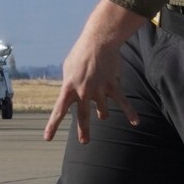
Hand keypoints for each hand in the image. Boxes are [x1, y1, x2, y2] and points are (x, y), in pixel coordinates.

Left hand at [43, 0, 146, 143]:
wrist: (98, 41)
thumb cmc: (81, 54)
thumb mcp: (67, 69)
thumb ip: (68, 85)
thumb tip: (70, 97)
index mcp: (68, 88)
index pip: (59, 110)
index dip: (53, 125)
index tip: (47, 138)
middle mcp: (83, 91)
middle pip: (84, 116)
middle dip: (84, 130)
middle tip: (85, 142)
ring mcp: (99, 89)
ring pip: (103, 111)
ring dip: (102, 114)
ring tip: (102, 116)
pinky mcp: (113, 86)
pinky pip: (123, 102)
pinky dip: (130, 112)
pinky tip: (135, 122)